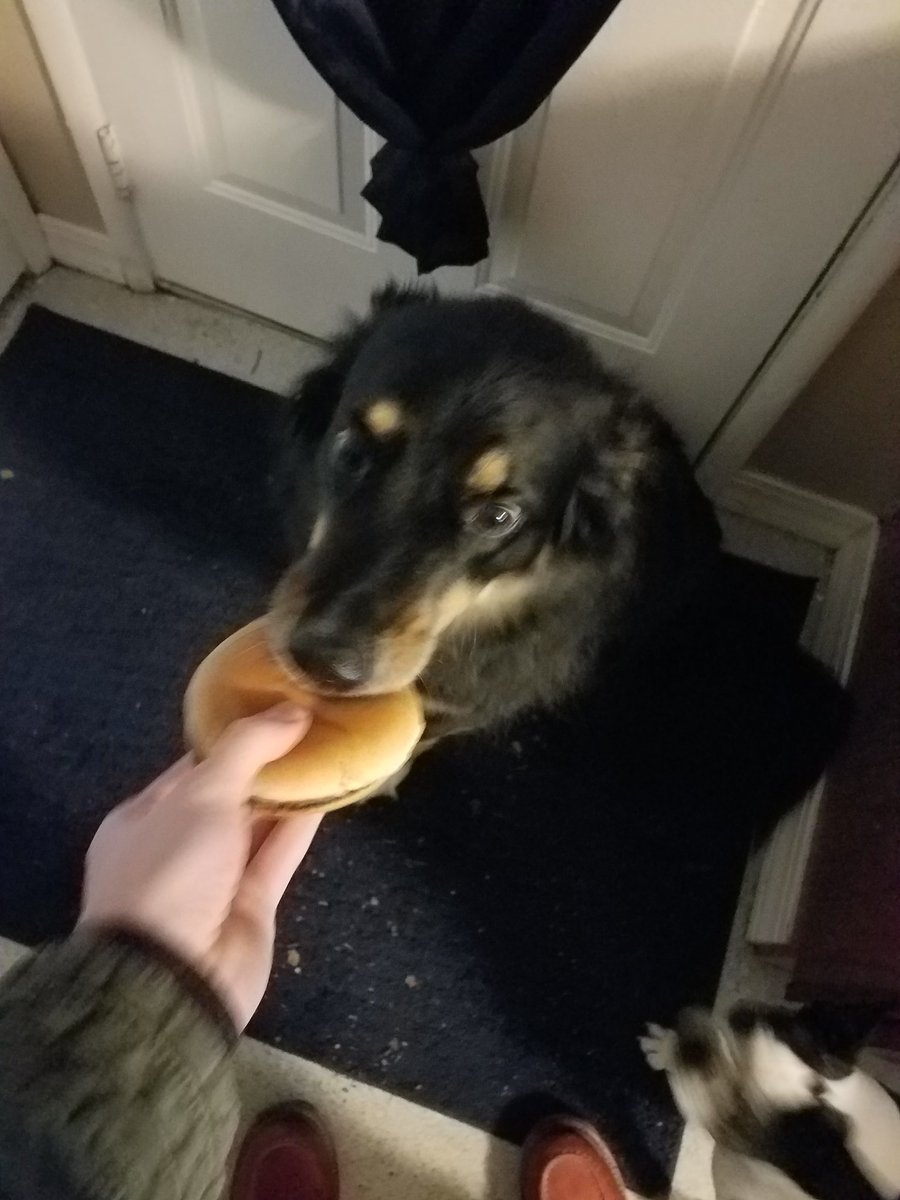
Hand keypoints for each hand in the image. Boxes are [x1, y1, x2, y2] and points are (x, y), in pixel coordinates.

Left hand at [80, 703, 320, 1029]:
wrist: (174, 977)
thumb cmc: (170, 872)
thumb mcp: (200, 795)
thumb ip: (247, 748)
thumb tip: (293, 710)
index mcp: (144, 817)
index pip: (194, 765)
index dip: (236, 736)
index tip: (278, 707)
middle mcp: (177, 845)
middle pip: (229, 793)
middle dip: (268, 762)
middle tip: (313, 724)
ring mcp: (216, 878)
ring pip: (259, 823)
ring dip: (291, 791)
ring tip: (330, 749)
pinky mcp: (252, 905)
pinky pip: (280, 854)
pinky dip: (303, 825)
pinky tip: (332, 791)